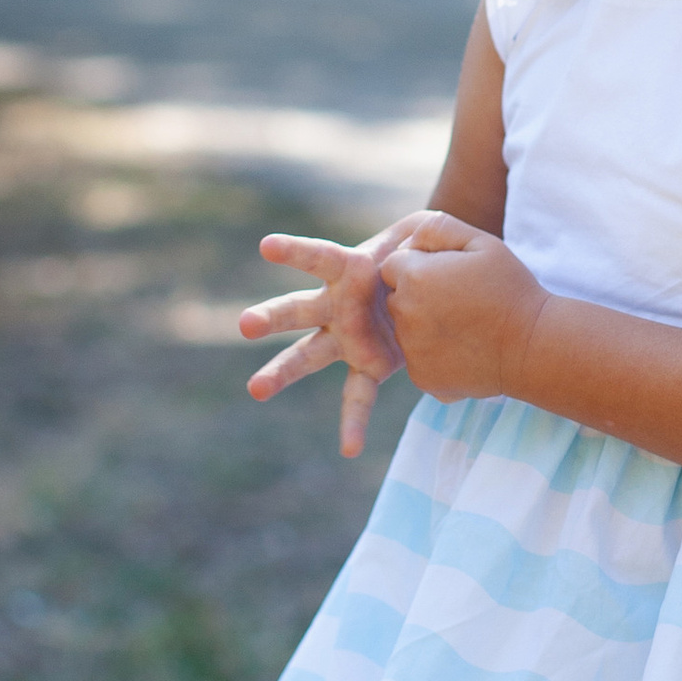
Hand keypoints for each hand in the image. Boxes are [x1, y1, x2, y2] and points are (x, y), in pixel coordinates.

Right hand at [240, 220, 418, 457]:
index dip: (294, 251)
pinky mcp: (368, 366)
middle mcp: (335, 306)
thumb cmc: (423, 252)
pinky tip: (349, 449)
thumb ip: (424, 233)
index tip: (267, 246)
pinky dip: (353, 423)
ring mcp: (346, 339)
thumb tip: (416, 248)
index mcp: (347, 269)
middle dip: (269, 317)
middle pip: (294, 311)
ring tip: (255, 389)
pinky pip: (357, 397)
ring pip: (306, 356)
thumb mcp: (426, 232)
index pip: (316, 257)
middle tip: (244, 325)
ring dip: (280, 372)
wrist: (437, 285)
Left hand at [378, 212, 546, 405]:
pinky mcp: (421, 377)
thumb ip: (438, 228)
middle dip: (418, 295)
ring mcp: (412, 350)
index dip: (421, 266)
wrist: (532, 347)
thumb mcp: (481, 243)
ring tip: (464, 325)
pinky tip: (464, 348)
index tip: (450, 276)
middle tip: (459, 301)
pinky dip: (434, 353)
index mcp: (415, 276)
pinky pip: (418, 358)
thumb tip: (406, 239)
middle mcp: (405, 313)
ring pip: (405, 329)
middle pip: (395, 297)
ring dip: (424, 325)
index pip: (394, 264)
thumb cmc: (510, 289)